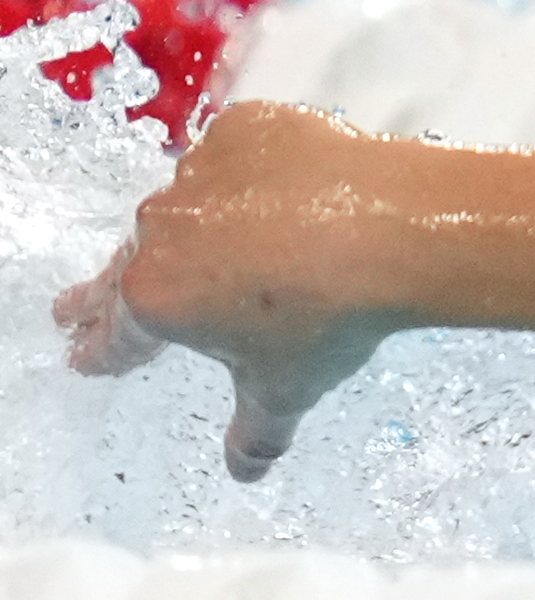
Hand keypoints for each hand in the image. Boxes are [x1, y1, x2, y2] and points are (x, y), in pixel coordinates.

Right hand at [52, 102, 399, 482]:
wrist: (396, 230)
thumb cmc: (336, 314)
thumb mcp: (289, 389)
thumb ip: (256, 432)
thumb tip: (246, 468)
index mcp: (156, 298)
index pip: (117, 335)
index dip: (102, 351)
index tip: (84, 356)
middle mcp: (162, 231)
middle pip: (129, 266)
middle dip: (104, 292)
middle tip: (72, 307)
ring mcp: (200, 174)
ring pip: (183, 208)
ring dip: (191, 228)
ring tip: (202, 243)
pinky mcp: (245, 131)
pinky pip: (237, 158)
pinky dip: (251, 177)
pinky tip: (274, 193)